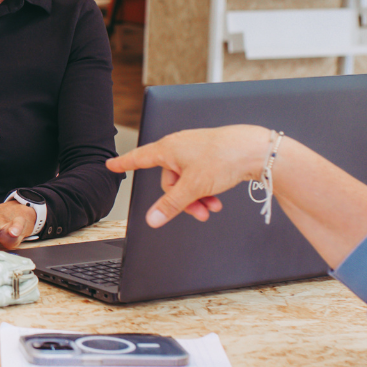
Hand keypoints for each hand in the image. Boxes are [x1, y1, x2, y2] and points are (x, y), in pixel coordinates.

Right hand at [105, 124, 273, 228]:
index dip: (123, 163)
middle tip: (199, 212)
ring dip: (197, 198)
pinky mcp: (210, 155)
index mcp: (168, 149)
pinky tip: (216, 199)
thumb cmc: (223, 157)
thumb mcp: (193, 187)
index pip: (139, 157)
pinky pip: (199, 177)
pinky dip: (206, 190)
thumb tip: (152, 218)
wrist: (255, 149)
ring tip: (211, 208)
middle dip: (182, 199)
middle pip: (169, 180)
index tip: (110, 164)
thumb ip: (170, 205)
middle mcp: (180, 147)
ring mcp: (195, 151)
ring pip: (187, 181)